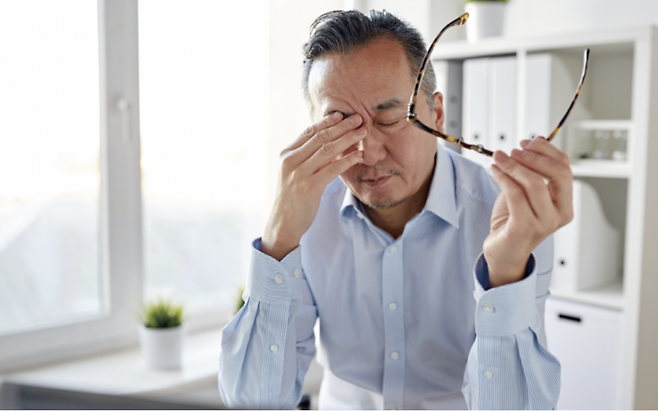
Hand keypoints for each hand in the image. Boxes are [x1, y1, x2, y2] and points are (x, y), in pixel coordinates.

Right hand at [261, 112, 365, 260]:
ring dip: (348, 139)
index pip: (309, 132)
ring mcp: (299, 173)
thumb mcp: (295, 173)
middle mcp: (291, 161)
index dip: (327, 122)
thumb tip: (329, 142)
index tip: (342, 115)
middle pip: (320, 137)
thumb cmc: (292, 198)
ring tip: (363, 133)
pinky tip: (359, 155)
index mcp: (286, 154)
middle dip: (342, 126)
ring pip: (328, 150)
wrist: (283, 223)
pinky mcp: (309, 187)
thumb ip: (307, 157)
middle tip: (359, 118)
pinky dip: (347, 160)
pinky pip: (332, 169)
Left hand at [484, 137, 573, 286]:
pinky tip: (495, 170)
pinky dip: (504, 177)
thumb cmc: (513, 221)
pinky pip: (516, 194)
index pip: (565, 168)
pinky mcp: (526, 228)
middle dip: (533, 156)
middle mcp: (560, 214)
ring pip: (534, 182)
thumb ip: (533, 172)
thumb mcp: (526, 192)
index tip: (527, 142)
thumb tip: (535, 141)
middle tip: (513, 150)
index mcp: (565, 204)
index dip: (547, 151)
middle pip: (557, 173)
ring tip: (499, 157)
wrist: (502, 252)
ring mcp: (545, 223)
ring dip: (514, 165)